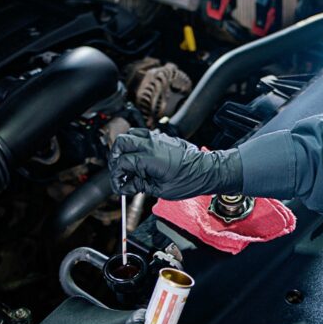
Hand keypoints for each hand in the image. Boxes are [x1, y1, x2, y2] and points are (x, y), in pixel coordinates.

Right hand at [109, 128, 242, 198]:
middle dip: (115, 158)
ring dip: (124, 148)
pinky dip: (136, 143)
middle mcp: (151, 143)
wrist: (206, 171)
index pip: (122, 162)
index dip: (117, 175)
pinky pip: (142, 134)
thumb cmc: (189, 181)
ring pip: (130, 134)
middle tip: (119, 172)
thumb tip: (126, 186)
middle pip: (120, 142)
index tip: (120, 185)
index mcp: (149, 157)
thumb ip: (139, 185)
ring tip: (128, 164)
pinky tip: (139, 157)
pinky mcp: (162, 137)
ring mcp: (157, 138)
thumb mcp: (160, 189)